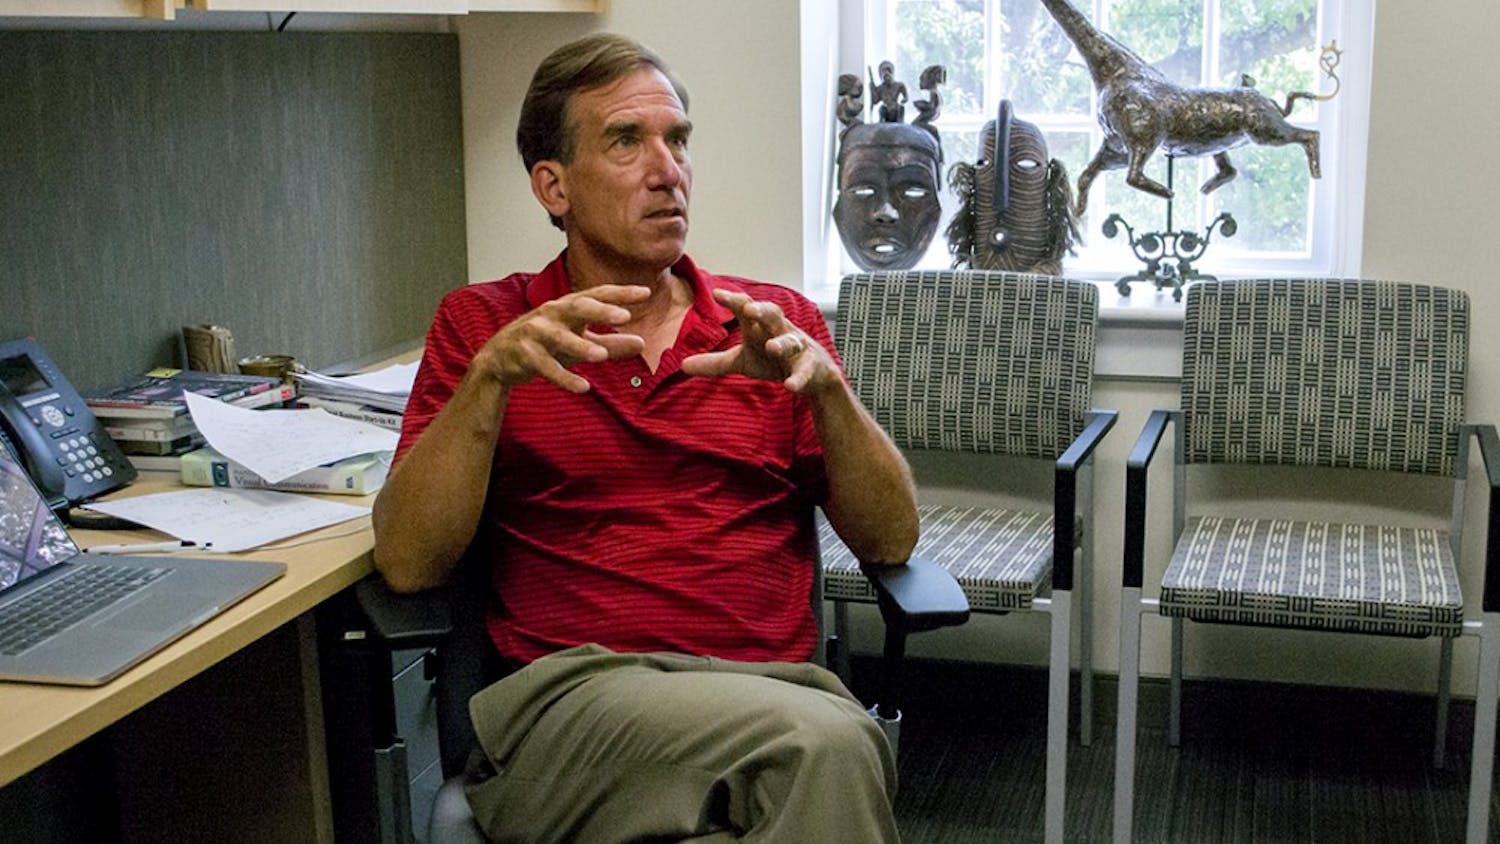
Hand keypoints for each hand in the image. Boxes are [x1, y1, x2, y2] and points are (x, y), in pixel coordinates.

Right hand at [478, 285, 648, 392]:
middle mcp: (552, 314)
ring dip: (580, 345)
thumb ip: (611, 343)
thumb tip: (642, 344)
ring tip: (601, 356)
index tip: (646, 293)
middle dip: (600, 311)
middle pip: (577, 307)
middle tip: (624, 316)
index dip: (620, 293)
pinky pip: (546, 366)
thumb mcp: (580, 342)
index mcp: (568, 307)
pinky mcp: (524, 355)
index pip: (597, 295)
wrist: (500, 359)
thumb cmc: (546, 345)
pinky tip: (583, 387)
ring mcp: (535, 333)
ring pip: (559, 337)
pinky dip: (564, 377)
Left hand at [681, 289, 839, 394]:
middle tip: (748, 309)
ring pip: (791, 341)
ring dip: (782, 343)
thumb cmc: (774, 360)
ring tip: (771, 347)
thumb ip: (715, 363)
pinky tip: (789, 386)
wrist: (813, 375)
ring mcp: (798, 348)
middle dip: (761, 310)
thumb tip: (682, 365)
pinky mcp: (810, 367)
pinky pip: (804, 371)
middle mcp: (780, 331)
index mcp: (761, 326)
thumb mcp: (743, 361)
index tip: (717, 293)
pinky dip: (798, 378)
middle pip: (772, 314)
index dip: (733, 300)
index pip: (746, 307)